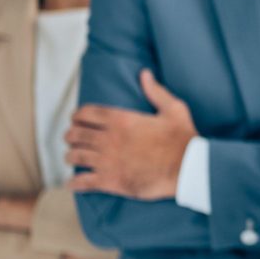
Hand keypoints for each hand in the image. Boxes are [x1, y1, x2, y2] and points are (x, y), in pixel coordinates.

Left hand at [66, 69, 195, 199]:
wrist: (188, 168)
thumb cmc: (182, 138)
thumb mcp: (173, 109)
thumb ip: (156, 91)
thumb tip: (145, 74)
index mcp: (121, 119)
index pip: (86, 113)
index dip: (77, 116)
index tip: (76, 119)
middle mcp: (109, 138)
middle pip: (75, 134)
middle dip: (71, 136)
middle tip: (72, 139)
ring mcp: (107, 160)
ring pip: (75, 156)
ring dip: (71, 156)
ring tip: (72, 158)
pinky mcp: (111, 181)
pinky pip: (83, 182)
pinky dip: (74, 183)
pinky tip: (72, 184)